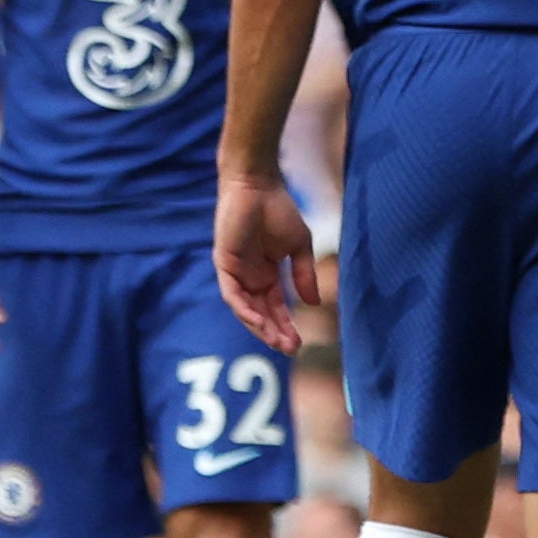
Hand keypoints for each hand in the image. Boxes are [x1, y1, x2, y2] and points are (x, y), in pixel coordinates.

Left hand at [213, 173, 319, 353]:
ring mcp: (236, 273)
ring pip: (246, 309)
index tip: (300, 343)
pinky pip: (232, 294)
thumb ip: (304, 275)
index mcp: (267, 274)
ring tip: (277, 341)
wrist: (259, 187)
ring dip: (260, 327)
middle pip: (261, 313)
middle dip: (275, 332)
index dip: (287, 325)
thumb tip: (312, 303)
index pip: (276, 307)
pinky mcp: (225, 265)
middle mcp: (250, 278)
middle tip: (290, 350)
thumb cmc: (279, 211)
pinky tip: (258, 322)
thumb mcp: (299, 247)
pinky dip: (244, 310)